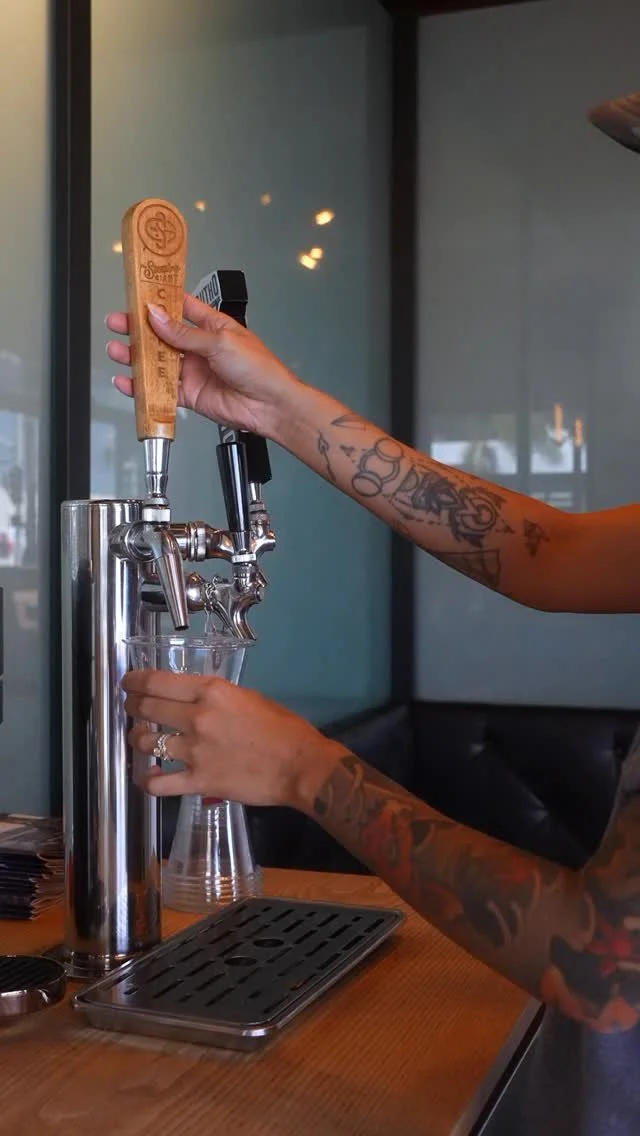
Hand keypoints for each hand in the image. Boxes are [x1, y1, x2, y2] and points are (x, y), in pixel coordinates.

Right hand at [105, 292, 300, 438]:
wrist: (270, 405)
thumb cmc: (259, 368)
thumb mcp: (220, 341)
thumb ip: (184, 333)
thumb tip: (157, 316)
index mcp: (211, 325)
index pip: (179, 307)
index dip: (158, 299)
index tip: (137, 292)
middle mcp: (200, 347)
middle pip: (162, 335)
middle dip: (138, 329)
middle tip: (118, 322)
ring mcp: (193, 371)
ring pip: (158, 362)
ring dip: (136, 357)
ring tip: (117, 350)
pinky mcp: (190, 394)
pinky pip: (161, 390)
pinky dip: (143, 387)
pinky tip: (128, 381)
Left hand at [122, 669, 342, 809]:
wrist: (300, 765)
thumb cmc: (283, 728)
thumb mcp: (249, 697)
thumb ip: (218, 697)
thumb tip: (197, 701)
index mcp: (211, 692)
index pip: (157, 682)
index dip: (135, 681)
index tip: (128, 682)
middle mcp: (197, 718)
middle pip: (147, 707)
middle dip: (132, 706)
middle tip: (130, 707)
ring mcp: (194, 752)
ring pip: (146, 742)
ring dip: (137, 738)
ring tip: (139, 739)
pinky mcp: (198, 782)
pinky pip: (159, 783)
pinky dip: (148, 780)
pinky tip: (148, 776)